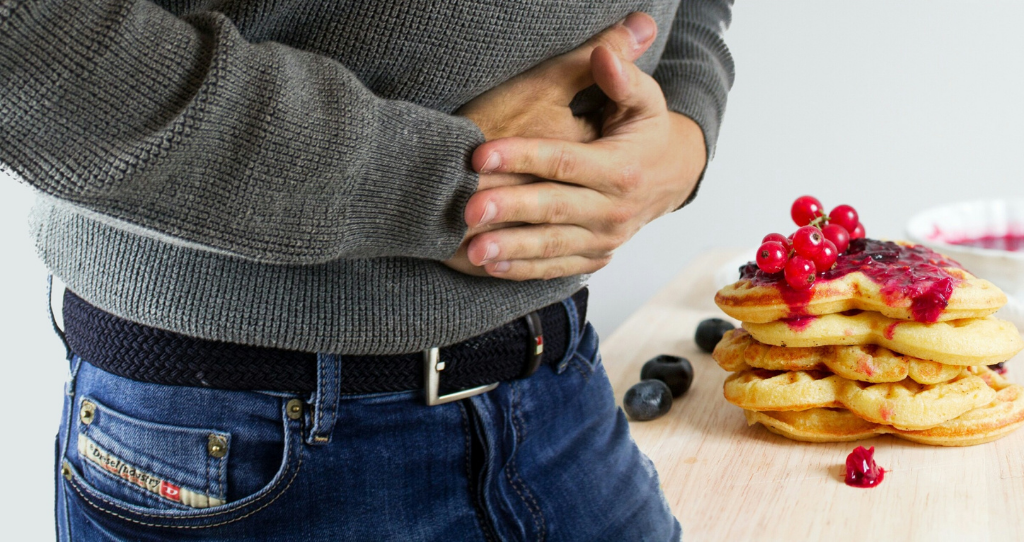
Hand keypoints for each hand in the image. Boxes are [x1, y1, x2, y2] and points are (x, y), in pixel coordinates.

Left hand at [442, 13, 658, 275]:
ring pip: (552, 246)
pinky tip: (491, 266)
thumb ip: (623, 78)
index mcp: (621, 170)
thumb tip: (603, 52)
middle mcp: (614, 210)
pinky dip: (524, 270)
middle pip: (554, 209)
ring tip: (473, 250)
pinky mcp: (595, 257)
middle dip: (509, 210)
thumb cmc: (647, 132)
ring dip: (511, 250)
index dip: (522, 156)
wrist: (673, 176)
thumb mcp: (645, 101)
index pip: (565, 163)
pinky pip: (557, 267)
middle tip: (468, 210)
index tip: (480, 154)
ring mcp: (605, 239)